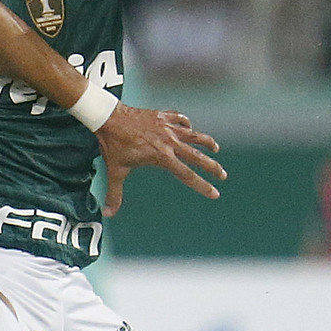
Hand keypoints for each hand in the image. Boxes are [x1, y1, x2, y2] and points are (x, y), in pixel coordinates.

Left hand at [95, 104, 224, 216]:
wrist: (109, 118)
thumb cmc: (113, 145)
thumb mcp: (115, 171)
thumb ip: (115, 194)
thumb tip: (107, 213)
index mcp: (162, 157)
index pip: (187, 175)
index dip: (202, 186)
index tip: (215, 193)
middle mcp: (169, 142)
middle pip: (197, 156)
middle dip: (212, 167)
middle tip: (223, 175)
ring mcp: (167, 127)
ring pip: (194, 135)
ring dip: (206, 142)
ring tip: (215, 148)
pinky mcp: (163, 116)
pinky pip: (180, 119)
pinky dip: (186, 124)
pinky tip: (189, 127)